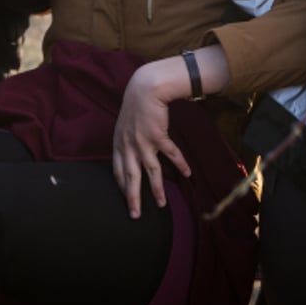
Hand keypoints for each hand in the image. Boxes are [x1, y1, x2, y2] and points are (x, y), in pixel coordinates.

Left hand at [112, 64, 190, 218]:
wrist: (145, 88)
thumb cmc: (136, 105)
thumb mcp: (124, 125)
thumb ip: (126, 140)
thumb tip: (129, 153)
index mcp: (119, 144)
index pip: (118, 171)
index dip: (121, 187)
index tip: (125, 200)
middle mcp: (129, 146)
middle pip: (130, 178)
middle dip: (133, 198)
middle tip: (135, 215)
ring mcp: (143, 142)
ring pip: (151, 172)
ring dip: (157, 189)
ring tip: (161, 204)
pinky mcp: (158, 136)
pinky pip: (171, 154)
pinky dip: (180, 164)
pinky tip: (187, 173)